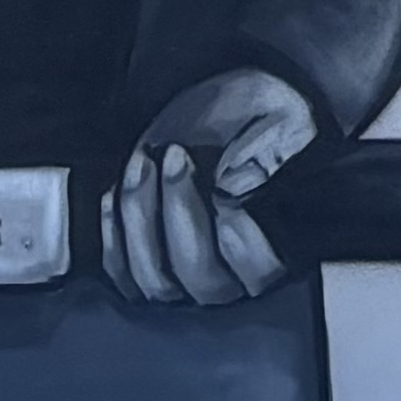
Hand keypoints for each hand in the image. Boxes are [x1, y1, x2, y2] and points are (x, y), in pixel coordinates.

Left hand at [111, 69, 315, 306]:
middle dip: (182, 216)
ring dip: (142, 218)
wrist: (228, 116)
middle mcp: (236, 283)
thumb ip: (272, 154)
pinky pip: (123, 272)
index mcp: (285, 252)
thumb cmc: (262, 122)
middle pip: (203, 279)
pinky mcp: (148, 271)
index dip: (244, 246)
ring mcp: (187, 283)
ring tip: (145, 162)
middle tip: (178, 156)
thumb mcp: (282, 126)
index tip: (226, 196)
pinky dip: (116, 233)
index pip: (265, 273)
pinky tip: (118, 191)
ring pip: (156, 279)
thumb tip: (235, 184)